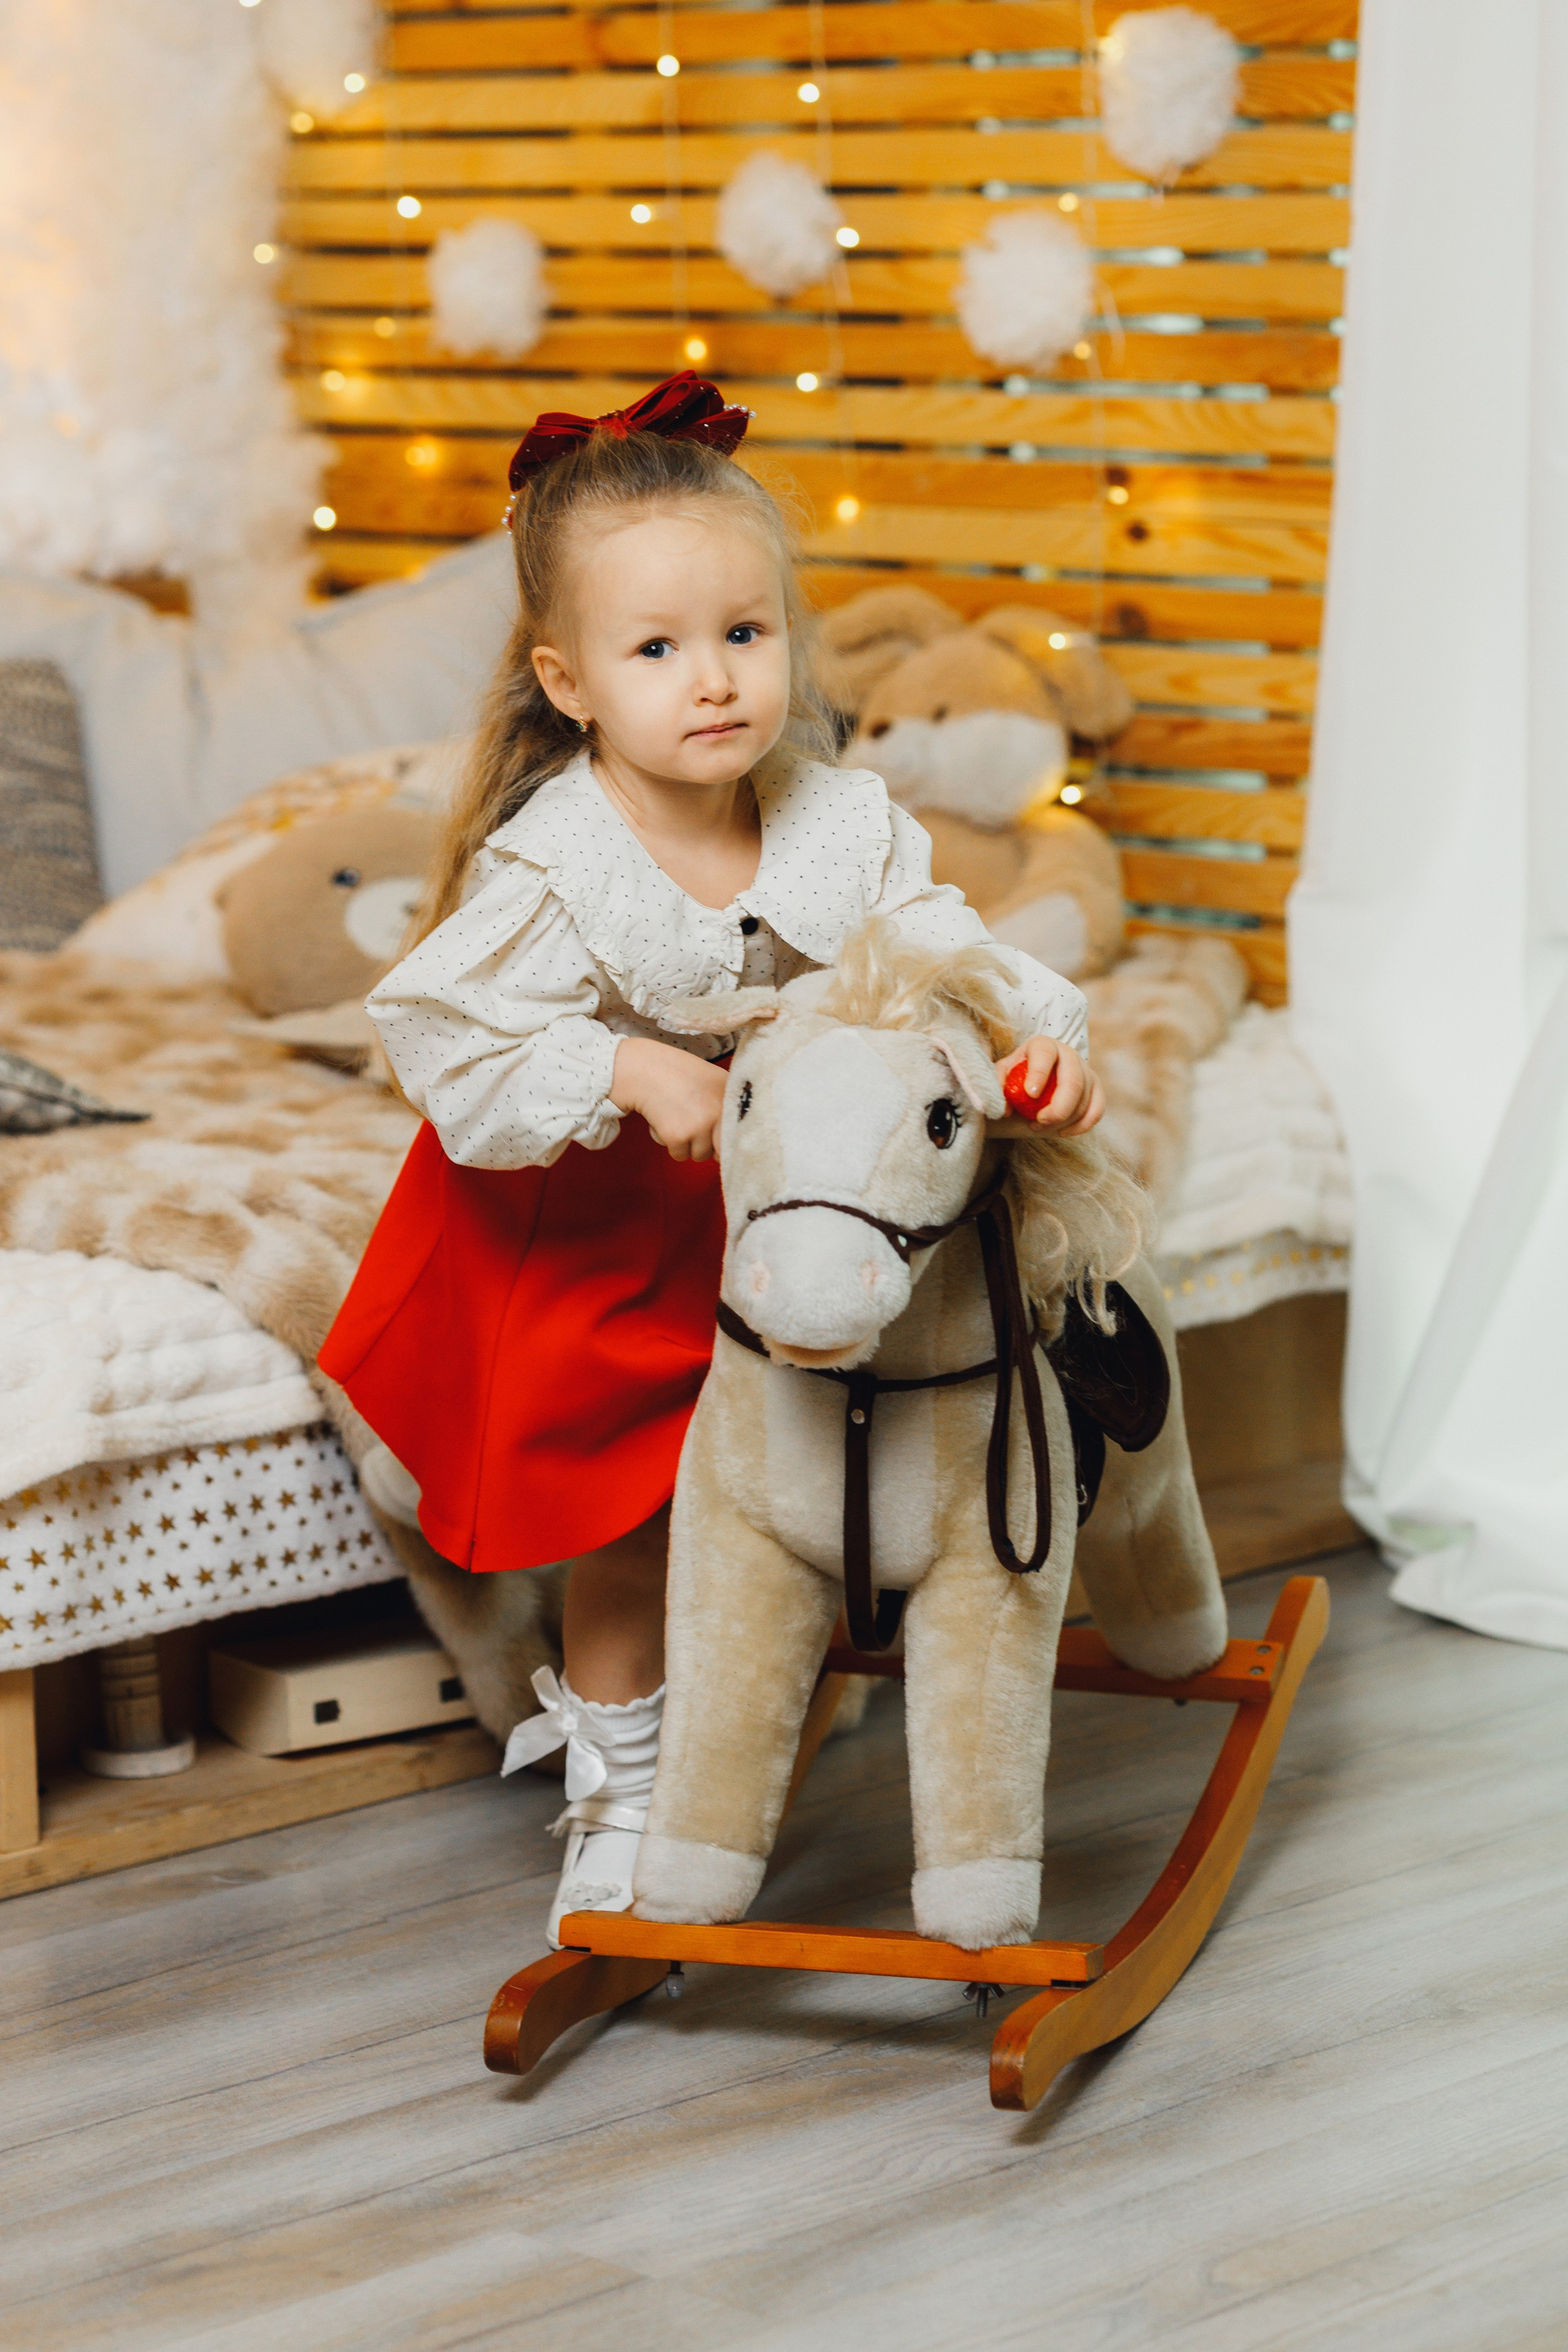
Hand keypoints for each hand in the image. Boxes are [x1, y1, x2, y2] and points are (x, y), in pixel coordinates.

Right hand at [611, 1036, 727, 1161]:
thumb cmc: (678, 1075)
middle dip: (711, 1146)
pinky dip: (672, 1146)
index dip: (729, 1139)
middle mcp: (719, 1112)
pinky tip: (667, 1124)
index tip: (720, 1139)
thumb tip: (734, 1139)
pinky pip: (680, 1155)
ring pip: (700, 1155)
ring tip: (679, 1121)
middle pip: (723, 1150)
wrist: (646, 1070)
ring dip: (689, 1145)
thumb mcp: (714, 1081)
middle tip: (697, 1129)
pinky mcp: (679, 1136)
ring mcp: (700, 1125)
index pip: (740, 1133)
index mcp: (730, 1097)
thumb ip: (726, 1106)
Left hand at [996, 1036, 1103, 1136]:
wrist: (1036, 1074)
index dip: (1039, 1073)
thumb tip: (1006, 1109)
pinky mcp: (1095, 1088)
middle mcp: (1069, 1054)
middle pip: (1073, 1081)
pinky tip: (1062, 1132)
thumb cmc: (1017, 1074)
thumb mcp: (1003, 1074)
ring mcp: (1086, 1071)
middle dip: (1058, 1107)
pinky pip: (1097, 1109)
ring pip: (1084, 1099)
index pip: (1045, 1054)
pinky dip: (1082, 1125)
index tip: (1030, 1093)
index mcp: (1044, 1045)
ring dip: (1064, 1119)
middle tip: (1039, 1121)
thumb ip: (999, 1085)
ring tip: (1038, 1126)